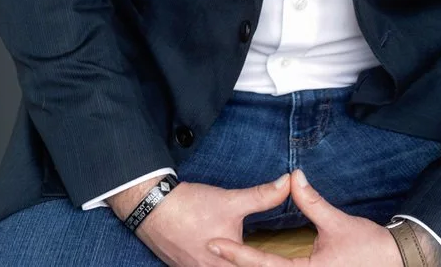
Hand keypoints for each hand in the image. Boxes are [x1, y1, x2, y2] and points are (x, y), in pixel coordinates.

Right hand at [110, 173, 292, 266]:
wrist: (152, 209)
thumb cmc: (192, 207)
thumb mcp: (231, 200)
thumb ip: (263, 196)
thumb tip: (289, 183)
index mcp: (227, 264)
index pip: (255, 266)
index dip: (266, 262)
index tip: (285, 261)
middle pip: (239, 266)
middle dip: (249, 261)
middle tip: (262, 256)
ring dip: (234, 262)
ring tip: (245, 257)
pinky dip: (218, 262)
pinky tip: (220, 254)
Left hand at [207, 169, 403, 265]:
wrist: (395, 263)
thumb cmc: (368, 247)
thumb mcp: (336, 222)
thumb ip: (311, 201)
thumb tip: (294, 175)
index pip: (263, 265)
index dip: (237, 254)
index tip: (214, 243)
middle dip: (238, 266)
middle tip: (209, 254)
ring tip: (228, 258)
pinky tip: (255, 264)